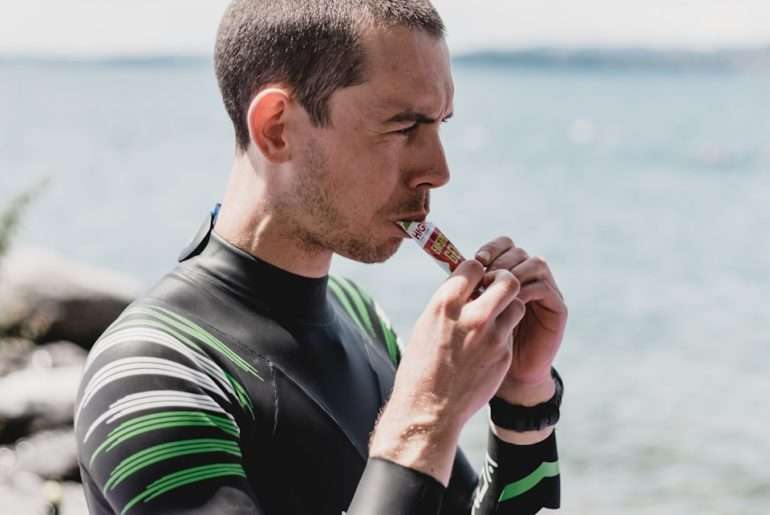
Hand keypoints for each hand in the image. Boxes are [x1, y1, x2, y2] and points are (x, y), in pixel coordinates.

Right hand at [370, 259, 524, 483]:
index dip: (477, 269)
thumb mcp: (426, 325)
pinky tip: (488, 345)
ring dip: (508, 306)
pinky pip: (511, 332)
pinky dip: (504, 333)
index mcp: (446, 304)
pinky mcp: (503, 354)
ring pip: (516, 304)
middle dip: (504, 280)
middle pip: (506, 280)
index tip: (476, 276)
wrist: (429, 408)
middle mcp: (472, 316)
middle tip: (497, 289)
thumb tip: (466, 285)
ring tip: (494, 318)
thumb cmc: (421, 366)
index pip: (473, 266)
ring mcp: (492, 336)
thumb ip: (449, 303)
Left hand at [476, 237, 567, 400]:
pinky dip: (527, 289)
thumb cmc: (477, 345)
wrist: (501, 377)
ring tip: (497, 288)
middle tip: (486, 274)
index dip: (491, 249)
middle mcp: (527, 280)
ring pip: (535, 264)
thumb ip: (467, 287)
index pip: (503, 245)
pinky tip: (511, 301)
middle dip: (501, 259)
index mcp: (506, 275)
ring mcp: (545, 293)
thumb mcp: (469, 312)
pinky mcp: (557, 309)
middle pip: (518, 251)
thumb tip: (450, 262)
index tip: (476, 260)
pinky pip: (545, 287)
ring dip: (515, 272)